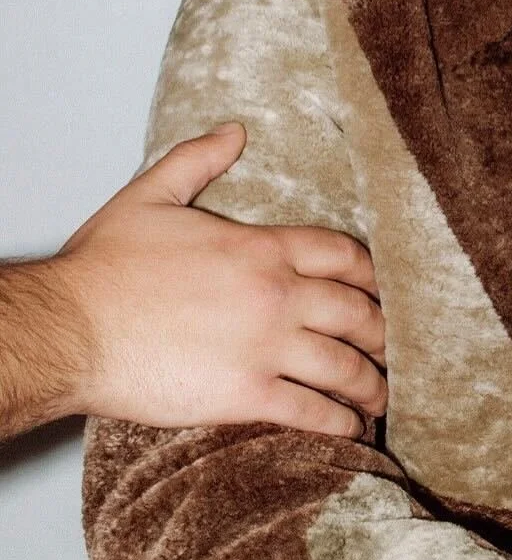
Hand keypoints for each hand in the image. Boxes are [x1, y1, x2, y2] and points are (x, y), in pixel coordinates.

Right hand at [52, 123, 386, 433]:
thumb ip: (198, 160)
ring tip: (382, 396)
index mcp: (261, 248)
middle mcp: (275, 295)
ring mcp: (264, 347)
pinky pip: (311, 410)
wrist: (68, 329)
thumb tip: (234, 130)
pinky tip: (350, 429)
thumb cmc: (102, 268)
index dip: (373, 276)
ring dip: (372, 383)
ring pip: (344, 365)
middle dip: (383, 332)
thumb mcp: (150, 196)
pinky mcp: (245, 394)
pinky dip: (339, 422)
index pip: (343, 256)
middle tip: (395, 347)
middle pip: (358, 312)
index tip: (384, 291)